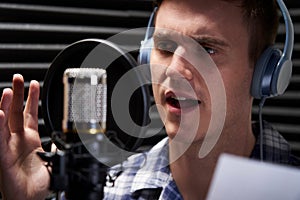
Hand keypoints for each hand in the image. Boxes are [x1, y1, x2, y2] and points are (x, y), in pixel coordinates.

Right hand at [0, 74, 49, 199]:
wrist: (31, 199)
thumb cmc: (38, 182)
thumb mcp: (51, 159)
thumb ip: (55, 147)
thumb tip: (60, 139)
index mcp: (30, 139)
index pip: (30, 113)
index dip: (32, 98)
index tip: (34, 83)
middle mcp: (18, 139)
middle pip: (16, 111)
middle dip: (17, 94)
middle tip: (18, 77)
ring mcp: (9, 146)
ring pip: (5, 122)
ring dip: (6, 106)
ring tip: (9, 90)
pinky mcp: (3, 157)